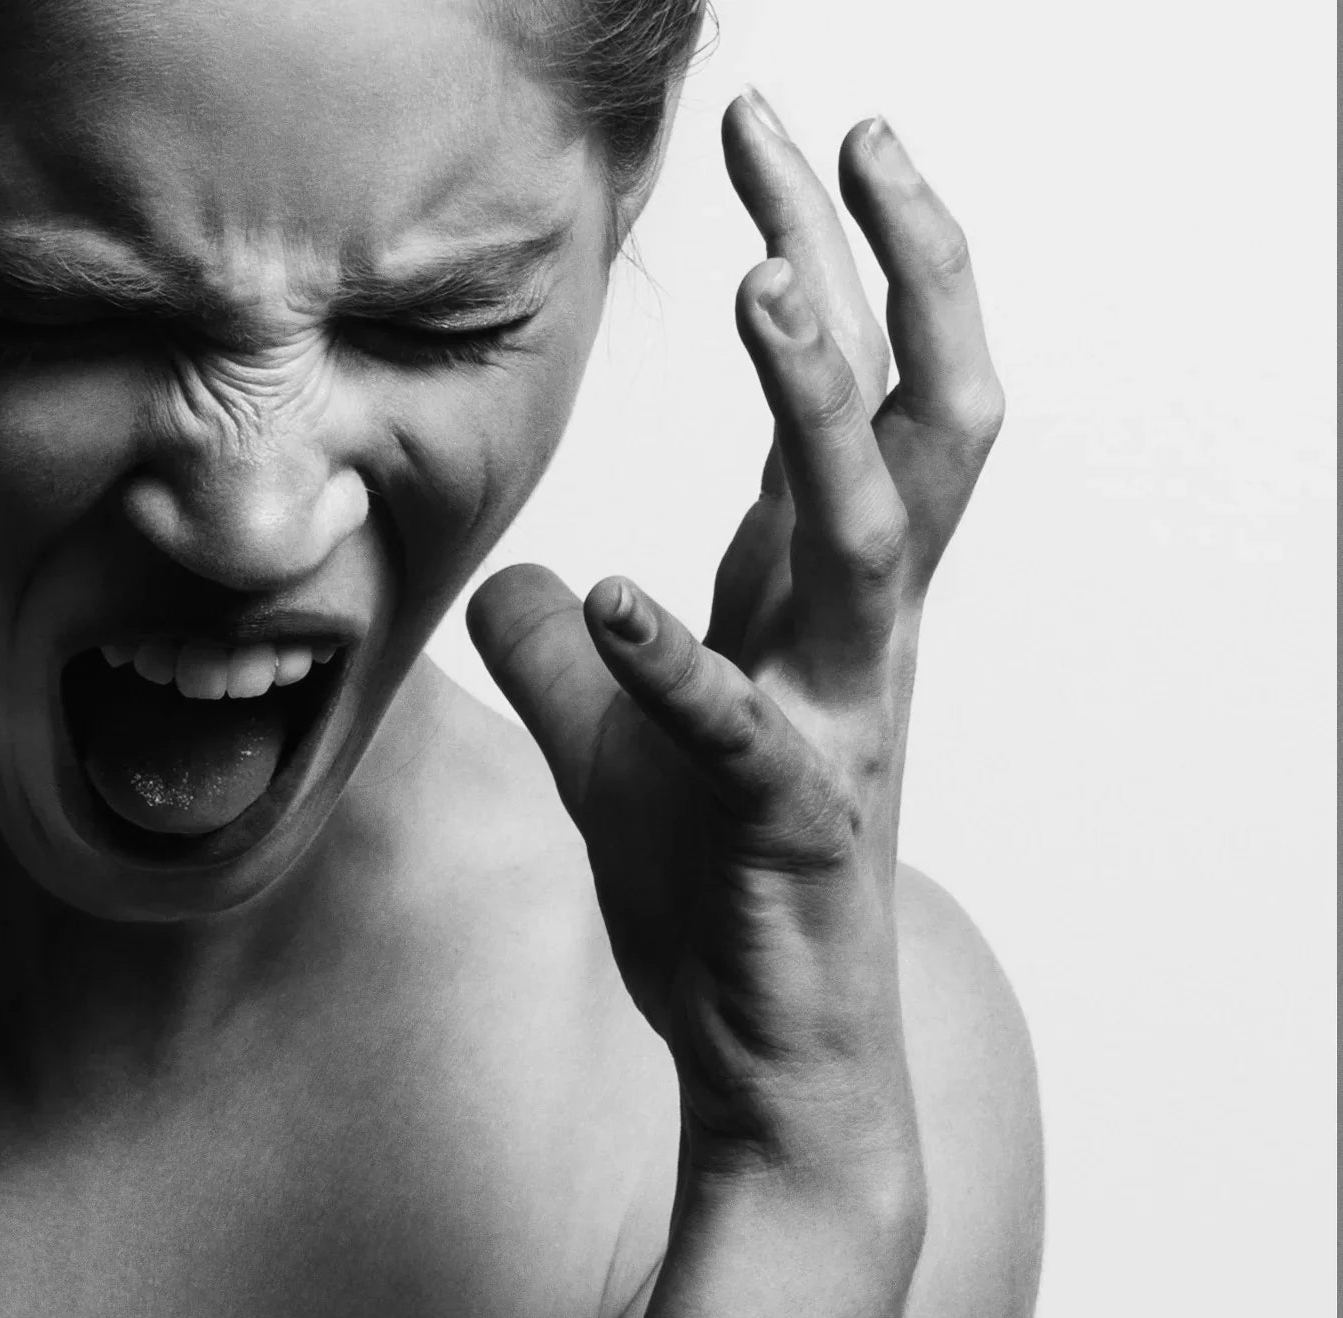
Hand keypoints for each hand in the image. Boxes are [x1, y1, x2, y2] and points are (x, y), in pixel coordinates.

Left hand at [469, 95, 1002, 1180]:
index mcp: (814, 602)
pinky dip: (679, 664)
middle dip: (888, 266)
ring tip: (767, 291)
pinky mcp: (791, 826)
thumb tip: (526, 580)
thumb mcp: (615, 743)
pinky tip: (615, 597)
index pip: (846, 396)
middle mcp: (852, 639)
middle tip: (831, 134)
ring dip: (821, 409)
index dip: (827, 258)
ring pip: (864, 536)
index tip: (786, 135)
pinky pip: (742, 732)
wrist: (770, 1056)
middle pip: (917, 415)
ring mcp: (835, 727)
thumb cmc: (713, 890)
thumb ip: (578, 650)